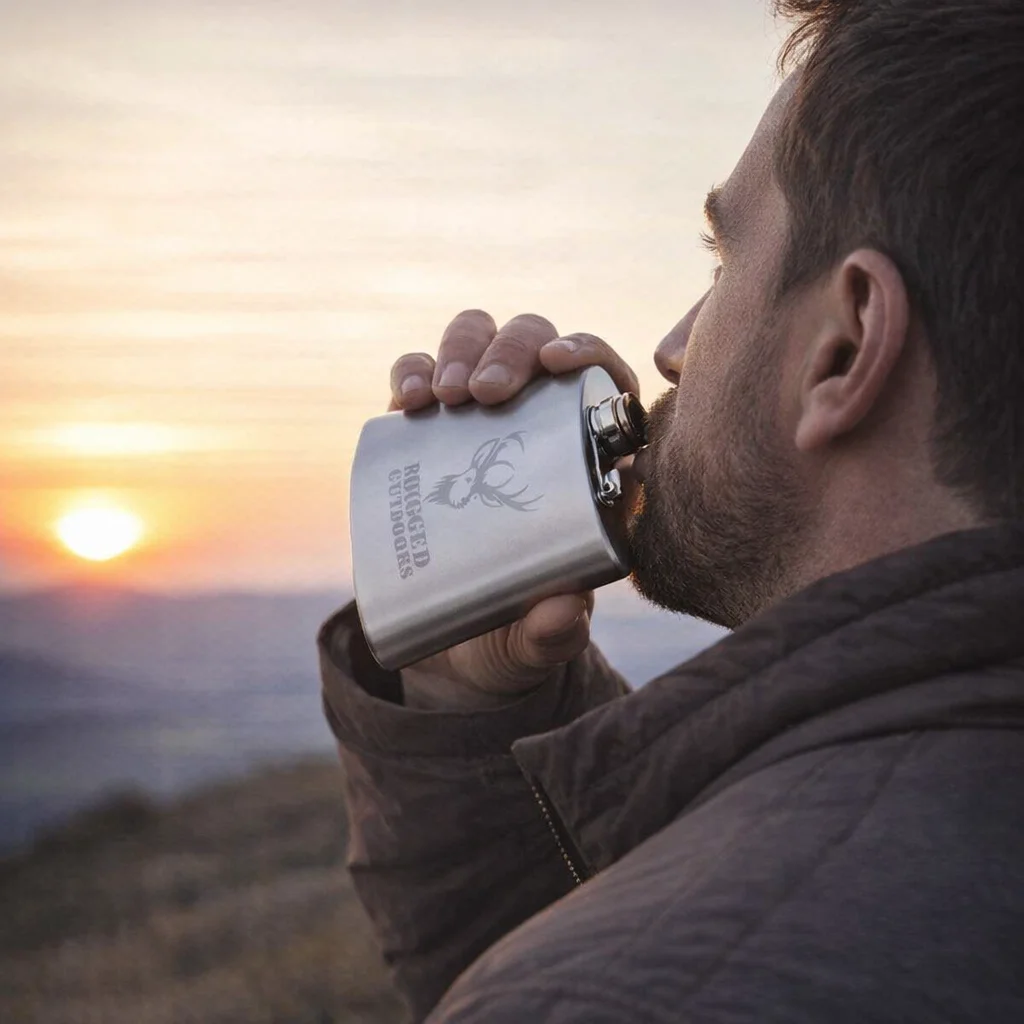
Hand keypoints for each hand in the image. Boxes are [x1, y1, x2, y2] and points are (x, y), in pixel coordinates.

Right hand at [386, 309, 639, 709]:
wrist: (454, 648)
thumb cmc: (515, 636)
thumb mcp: (536, 642)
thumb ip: (554, 634)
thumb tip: (562, 611)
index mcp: (586, 459)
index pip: (602, 380)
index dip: (587, 353)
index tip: (556, 362)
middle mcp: (534, 421)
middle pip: (536, 342)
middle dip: (512, 350)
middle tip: (485, 393)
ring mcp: (477, 418)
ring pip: (479, 337)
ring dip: (463, 347)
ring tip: (444, 396)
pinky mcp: (425, 428)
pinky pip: (417, 372)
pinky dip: (410, 370)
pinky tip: (406, 400)